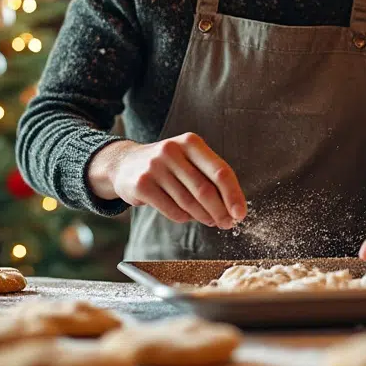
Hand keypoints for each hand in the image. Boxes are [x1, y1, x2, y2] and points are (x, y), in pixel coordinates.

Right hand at [87, 133, 246, 227]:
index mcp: (190, 142)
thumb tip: (233, 209)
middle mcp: (172, 150)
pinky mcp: (142, 184)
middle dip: (220, 211)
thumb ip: (210, 178)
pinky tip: (187, 216)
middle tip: (228, 224)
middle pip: (205, 190)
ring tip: (210, 220)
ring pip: (189, 203)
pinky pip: (172, 210)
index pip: (220, 171)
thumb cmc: (167, 165)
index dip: (233, 195)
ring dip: (204, 217)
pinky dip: (184, 218)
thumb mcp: (189, 160)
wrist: (125, 164)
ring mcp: (155, 167)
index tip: (240, 213)